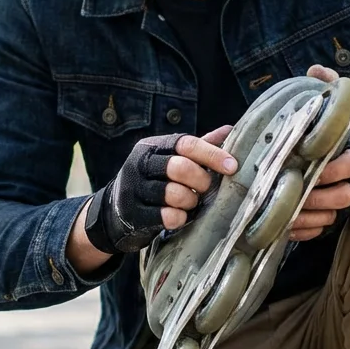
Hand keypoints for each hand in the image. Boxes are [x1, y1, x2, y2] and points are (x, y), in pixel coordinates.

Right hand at [83, 125, 235, 254]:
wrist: (117, 209)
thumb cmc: (154, 180)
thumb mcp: (172, 158)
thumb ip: (199, 146)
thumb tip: (230, 129)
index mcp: (154, 146)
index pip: (186, 144)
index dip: (212, 155)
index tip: (232, 167)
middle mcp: (141, 164)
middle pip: (179, 167)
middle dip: (200, 180)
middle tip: (206, 189)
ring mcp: (134, 189)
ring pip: (172, 193)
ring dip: (190, 201)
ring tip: (192, 203)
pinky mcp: (133, 213)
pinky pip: (164, 216)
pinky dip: (179, 218)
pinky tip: (181, 217)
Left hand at [290, 64, 349, 241]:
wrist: (324, 152)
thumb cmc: (320, 129)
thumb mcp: (322, 105)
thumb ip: (324, 85)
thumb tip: (317, 71)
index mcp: (348, 153)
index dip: (335, 168)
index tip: (311, 164)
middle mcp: (345, 181)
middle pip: (343, 197)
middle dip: (318, 197)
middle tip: (292, 192)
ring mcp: (334, 203)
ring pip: (329, 218)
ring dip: (306, 217)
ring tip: (281, 213)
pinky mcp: (324, 219)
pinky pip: (317, 232)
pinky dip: (300, 231)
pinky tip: (282, 226)